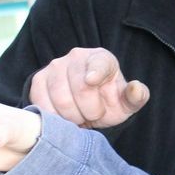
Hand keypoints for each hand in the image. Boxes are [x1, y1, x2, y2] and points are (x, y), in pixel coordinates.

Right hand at [29, 47, 149, 127]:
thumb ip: (136, 96)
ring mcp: (55, 67)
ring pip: (61, 100)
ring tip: (79, 116)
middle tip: (93, 115)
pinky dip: (55, 118)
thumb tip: (136, 88)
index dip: (95, 72)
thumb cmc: (109, 101)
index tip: (92, 81)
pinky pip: (43, 105)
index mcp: (102, 58)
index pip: (99, 64)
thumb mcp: (126, 103)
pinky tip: (64, 116)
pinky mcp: (38, 81)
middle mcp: (77, 56)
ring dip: (73, 117)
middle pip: (81, 89)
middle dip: (90, 111)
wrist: (85, 105)